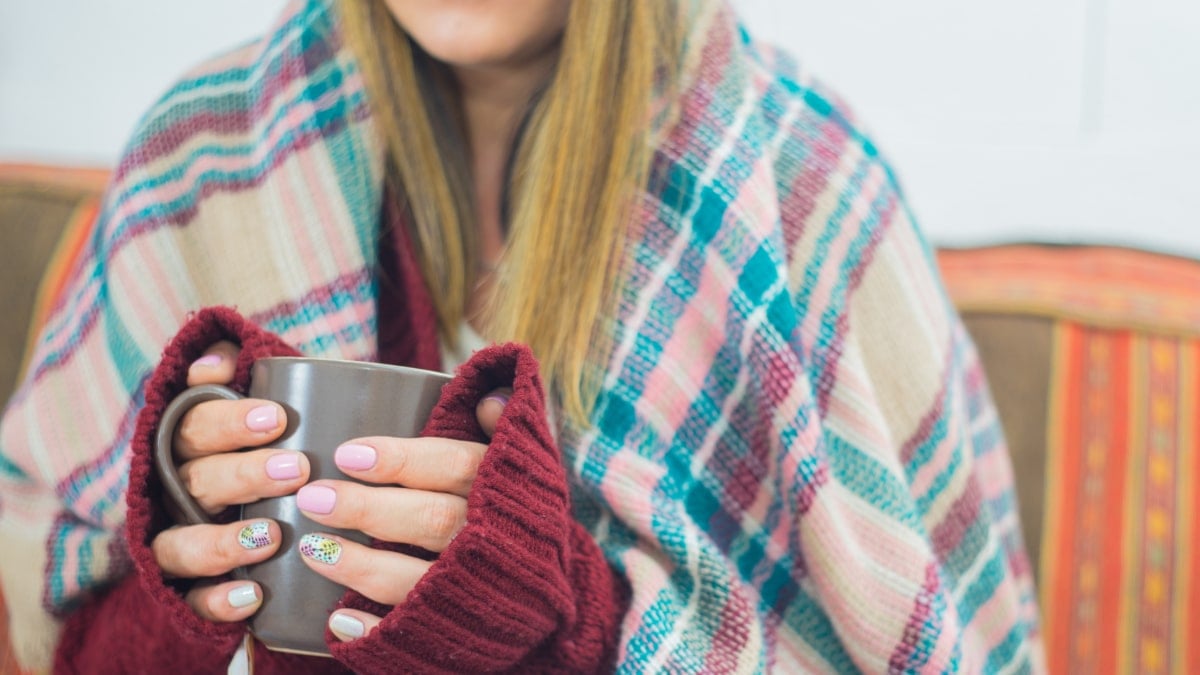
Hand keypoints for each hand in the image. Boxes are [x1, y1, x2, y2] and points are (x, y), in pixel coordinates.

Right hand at [150, 341, 307, 621]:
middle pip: (197, 481)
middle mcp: (175, 493)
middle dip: (245, 475)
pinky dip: (217, 600)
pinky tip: (253, 595)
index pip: (195, 426)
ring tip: (270, 536)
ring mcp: (178, 541)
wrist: (250, 510)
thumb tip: (217, 362)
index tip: (278, 417)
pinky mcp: (187, 588)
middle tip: (296, 469)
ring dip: (223, 542)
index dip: (229, 420)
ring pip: (183, 545)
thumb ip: (235, 370)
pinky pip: (192, 600)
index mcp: (188, 446)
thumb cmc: (262, 443)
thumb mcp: (252, 402)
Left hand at [295, 389, 511, 642]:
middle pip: (431, 520)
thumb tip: (489, 398)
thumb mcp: (522, 466)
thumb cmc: (517, 513)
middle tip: (313, 496)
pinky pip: (416, 634)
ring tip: (312, 547)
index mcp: (504, 488)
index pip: (454, 466)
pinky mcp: (460, 630)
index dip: (401, 459)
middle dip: (368, 509)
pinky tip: (339, 620)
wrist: (553, 595)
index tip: (347, 454)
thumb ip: (501, 430)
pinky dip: (377, 628)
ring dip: (361, 565)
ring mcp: (475, 588)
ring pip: (416, 579)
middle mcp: (493, 538)